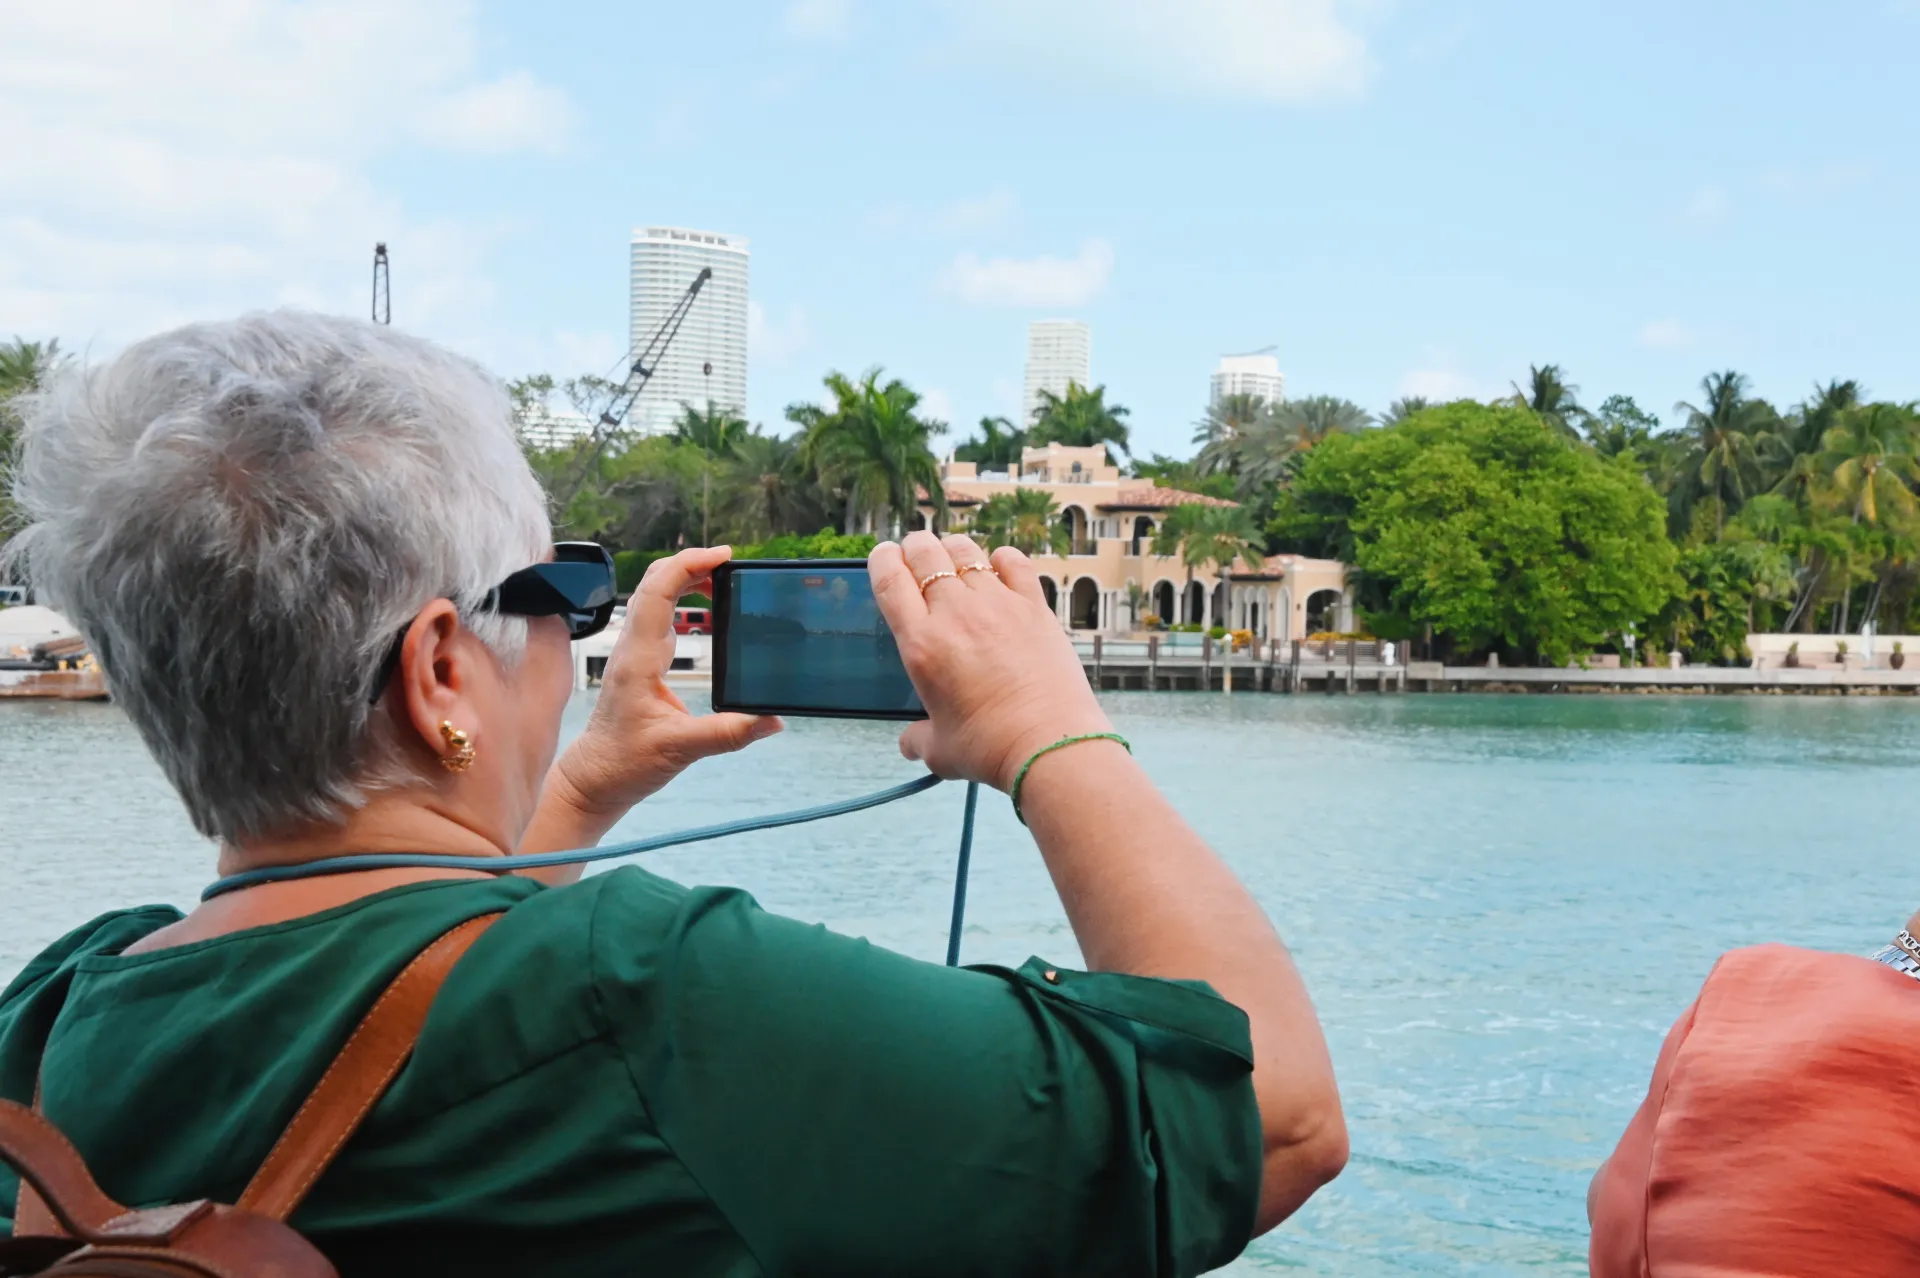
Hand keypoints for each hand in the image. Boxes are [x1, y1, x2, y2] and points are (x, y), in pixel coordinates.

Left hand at [551, 546, 780, 818]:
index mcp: (639, 659)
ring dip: (686, 577)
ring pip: (654, 594)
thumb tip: (773, 720)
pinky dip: (682, 598)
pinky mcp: (642, 660)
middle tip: (728, 562)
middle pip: (654, 582)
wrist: (595, 778)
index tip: (723, 556)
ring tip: (721, 577)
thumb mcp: (680, 750)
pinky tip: (706, 606)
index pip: (657, 592)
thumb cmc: (625, 763)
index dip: (689, 565)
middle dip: (691, 562)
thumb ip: (729, 734)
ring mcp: (635, 651)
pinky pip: (660, 614)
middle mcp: (634, 647)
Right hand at [872, 532, 1112, 791]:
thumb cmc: (991, 748)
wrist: (1049, 744)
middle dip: (915, 547)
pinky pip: (1014, 562)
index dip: (882, 559)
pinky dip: (1003, 558)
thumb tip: (909, 743)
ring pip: (967, 550)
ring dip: (954, 549)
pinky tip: (1000, 566)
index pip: (889, 579)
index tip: (884, 556)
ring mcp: (997, 604)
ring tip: (954, 559)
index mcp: (921, 644)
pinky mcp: (1033, 606)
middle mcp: (955, 614)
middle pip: (925, 552)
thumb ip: (918, 739)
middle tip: (917, 556)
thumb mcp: (939, 750)